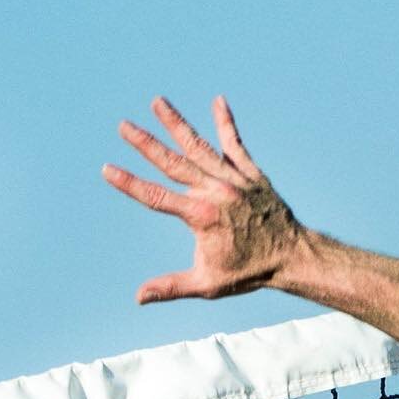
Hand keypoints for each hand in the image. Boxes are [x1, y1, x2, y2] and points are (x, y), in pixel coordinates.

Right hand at [102, 95, 306, 303]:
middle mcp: (216, 191)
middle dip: (146, 143)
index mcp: (201, 215)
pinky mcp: (251, 173)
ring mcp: (234, 179)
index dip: (129, 184)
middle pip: (173, 163)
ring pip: (199, 147)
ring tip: (158, 102)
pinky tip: (219, 101)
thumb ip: (171, 286)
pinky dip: (226, 124)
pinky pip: (235, 144)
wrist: (292, 257)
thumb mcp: (207, 284)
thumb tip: (139, 296)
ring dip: (177, 124)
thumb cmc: (248, 273)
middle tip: (123, 126)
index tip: (107, 169)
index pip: (156, 196)